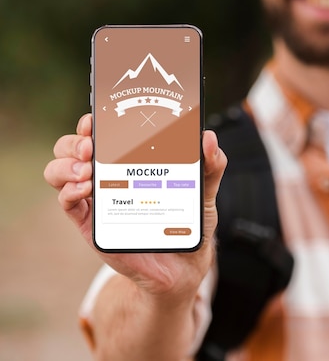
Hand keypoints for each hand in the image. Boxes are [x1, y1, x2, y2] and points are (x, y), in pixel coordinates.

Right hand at [43, 113, 226, 302]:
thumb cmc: (189, 223)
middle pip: (72, 147)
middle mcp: (109, 176)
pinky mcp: (91, 224)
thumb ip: (211, 165)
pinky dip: (69, 191)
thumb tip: (208, 138)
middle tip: (92, 147)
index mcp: (131, 161)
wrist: (184, 266)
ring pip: (60, 170)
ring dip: (66, 164)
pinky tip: (86, 188)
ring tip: (89, 170)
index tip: (97, 119)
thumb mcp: (204, 192)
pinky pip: (67, 202)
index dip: (93, 122)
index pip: (102, 132)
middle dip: (75, 140)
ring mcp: (96, 199)